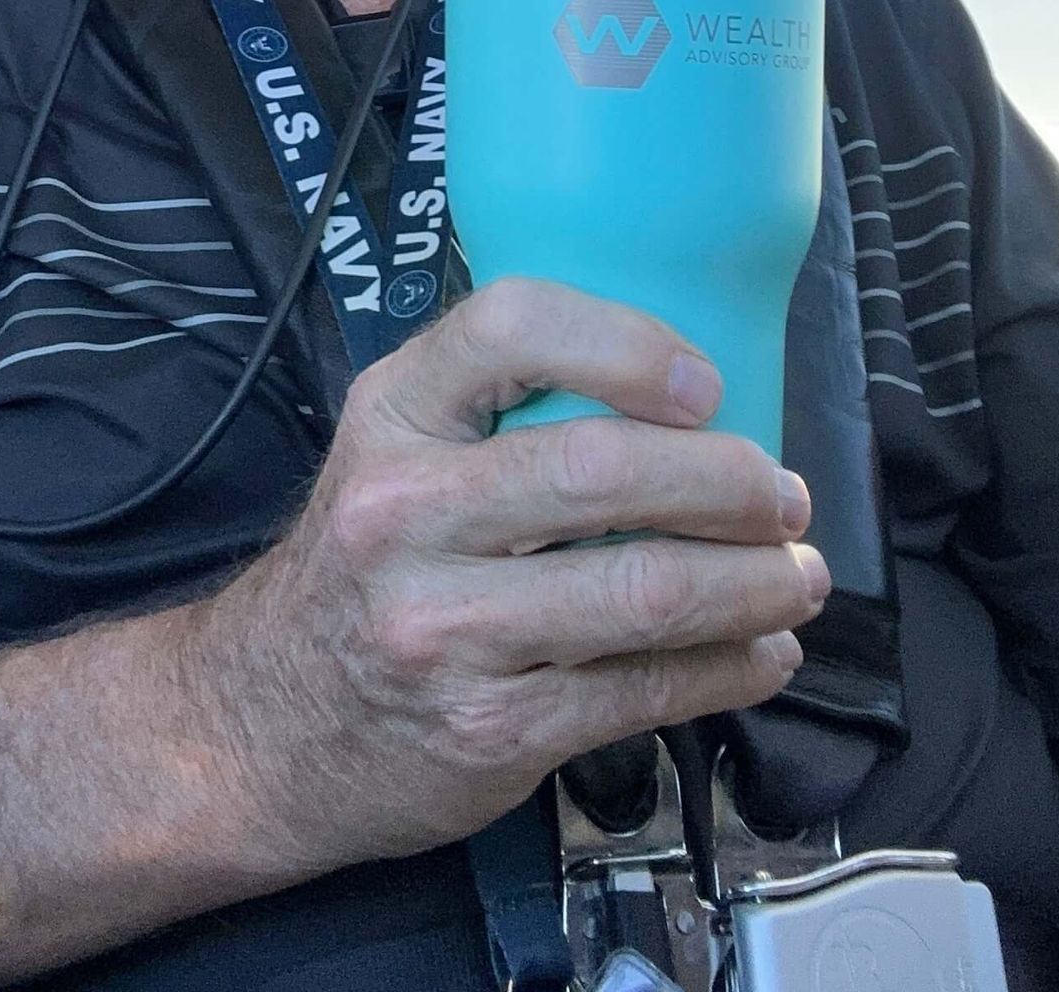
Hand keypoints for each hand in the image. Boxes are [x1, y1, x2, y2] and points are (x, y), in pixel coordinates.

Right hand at [183, 277, 826, 871]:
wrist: (261, 725)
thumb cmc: (362, 567)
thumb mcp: (391, 448)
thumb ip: (496, 404)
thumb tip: (674, 379)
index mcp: (392, 414)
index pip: (510, 329)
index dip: (627, 345)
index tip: (706, 384)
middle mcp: (406, 512)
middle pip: (601, 471)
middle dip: (728, 482)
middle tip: (783, 495)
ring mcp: (443, 627)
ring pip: (640, 591)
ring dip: (753, 584)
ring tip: (797, 576)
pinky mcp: (487, 729)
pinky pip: (640, 690)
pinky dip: (727, 669)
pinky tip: (761, 652)